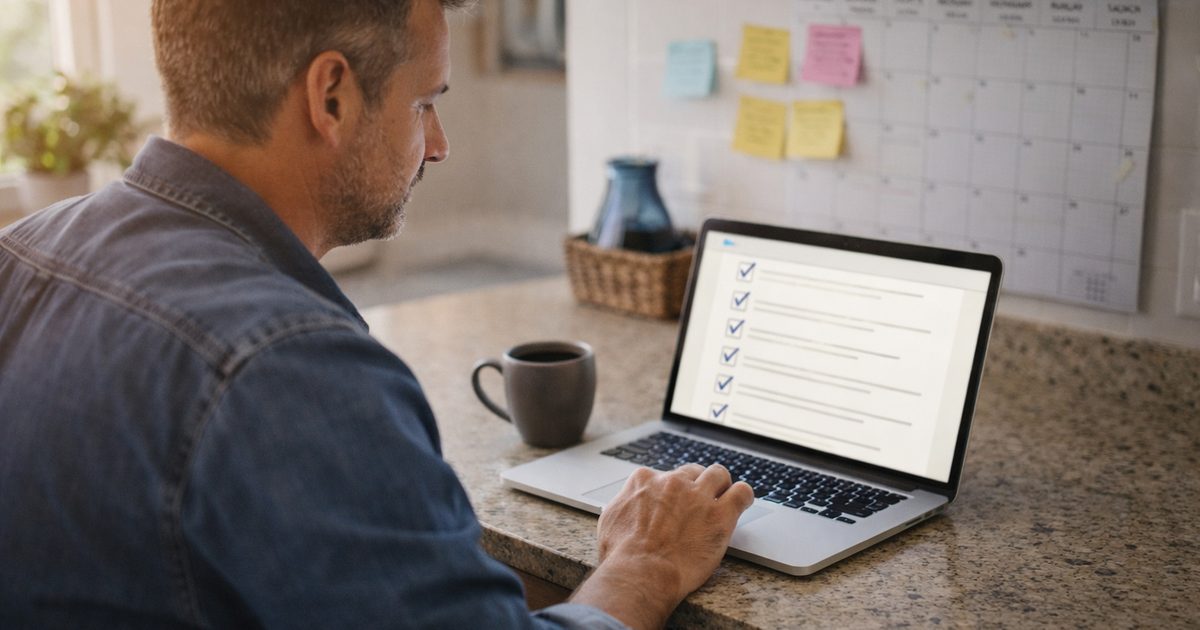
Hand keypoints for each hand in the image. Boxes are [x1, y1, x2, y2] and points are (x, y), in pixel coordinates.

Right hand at [569, 464, 753, 628]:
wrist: (641, 573)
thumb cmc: (622, 555)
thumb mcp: (610, 520)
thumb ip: (623, 505)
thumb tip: (625, 505)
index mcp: (645, 480)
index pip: (664, 475)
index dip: (671, 490)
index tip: (674, 503)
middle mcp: (672, 481)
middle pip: (692, 471)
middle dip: (696, 484)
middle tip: (699, 503)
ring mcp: (698, 496)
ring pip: (718, 474)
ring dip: (721, 485)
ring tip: (723, 497)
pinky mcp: (720, 514)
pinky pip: (742, 493)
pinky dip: (743, 496)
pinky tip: (741, 503)